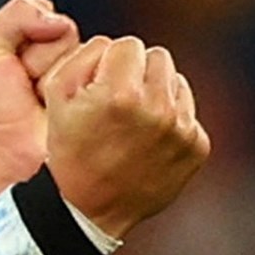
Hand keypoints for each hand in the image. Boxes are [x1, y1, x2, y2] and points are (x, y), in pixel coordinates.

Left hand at [0, 0, 80, 214]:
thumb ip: (17, 13)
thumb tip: (58, 18)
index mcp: (43, 43)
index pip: (54, 17)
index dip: (29, 40)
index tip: (14, 65)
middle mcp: (68, 60)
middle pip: (70, 36)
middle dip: (40, 61)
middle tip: (26, 86)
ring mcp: (85, 82)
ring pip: (84, 58)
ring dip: (54, 82)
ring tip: (39, 101)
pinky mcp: (99, 104)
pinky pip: (98, 82)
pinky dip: (73, 96)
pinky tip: (54, 112)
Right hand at [41, 36, 208, 238]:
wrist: (88, 209)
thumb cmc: (69, 149)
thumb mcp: (56, 95)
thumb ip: (86, 55)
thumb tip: (115, 46)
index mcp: (122, 93)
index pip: (129, 44)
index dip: (110, 62)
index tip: (100, 85)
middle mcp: (158, 109)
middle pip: (158, 57)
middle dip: (138, 73)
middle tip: (119, 100)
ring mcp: (182, 130)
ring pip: (176, 82)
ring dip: (157, 93)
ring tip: (134, 121)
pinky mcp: (197, 147)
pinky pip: (189, 113)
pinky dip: (172, 121)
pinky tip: (149, 141)